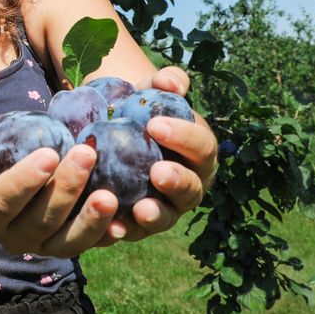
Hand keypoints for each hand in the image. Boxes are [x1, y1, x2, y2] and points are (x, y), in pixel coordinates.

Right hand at [0, 121, 120, 256]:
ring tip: (110, 196)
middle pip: (40, 220)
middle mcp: (13, 237)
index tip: (50, 153)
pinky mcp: (68, 247)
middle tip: (87, 154)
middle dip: (65, 189)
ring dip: (90, 221)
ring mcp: (42, 246)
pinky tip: (124, 222)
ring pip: (66, 243)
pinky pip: (88, 247)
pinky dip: (105, 236)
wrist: (8, 180)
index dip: (25, 180)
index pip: (3, 200)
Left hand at [115, 66, 218, 241]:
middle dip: (177, 181)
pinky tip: (111, 228)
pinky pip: (134, 232)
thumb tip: (169, 81)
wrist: (113, 131)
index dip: (183, 137)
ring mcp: (165, 208)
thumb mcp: (151, 92)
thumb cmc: (140, 110)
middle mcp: (188, 185)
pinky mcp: (138, 226)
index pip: (202, 146)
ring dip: (156, 215)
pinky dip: (124, 231)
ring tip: (142, 209)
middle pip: (191, 188)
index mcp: (199, 153)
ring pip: (167, 217)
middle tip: (157, 171)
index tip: (154, 125)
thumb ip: (166, 83)